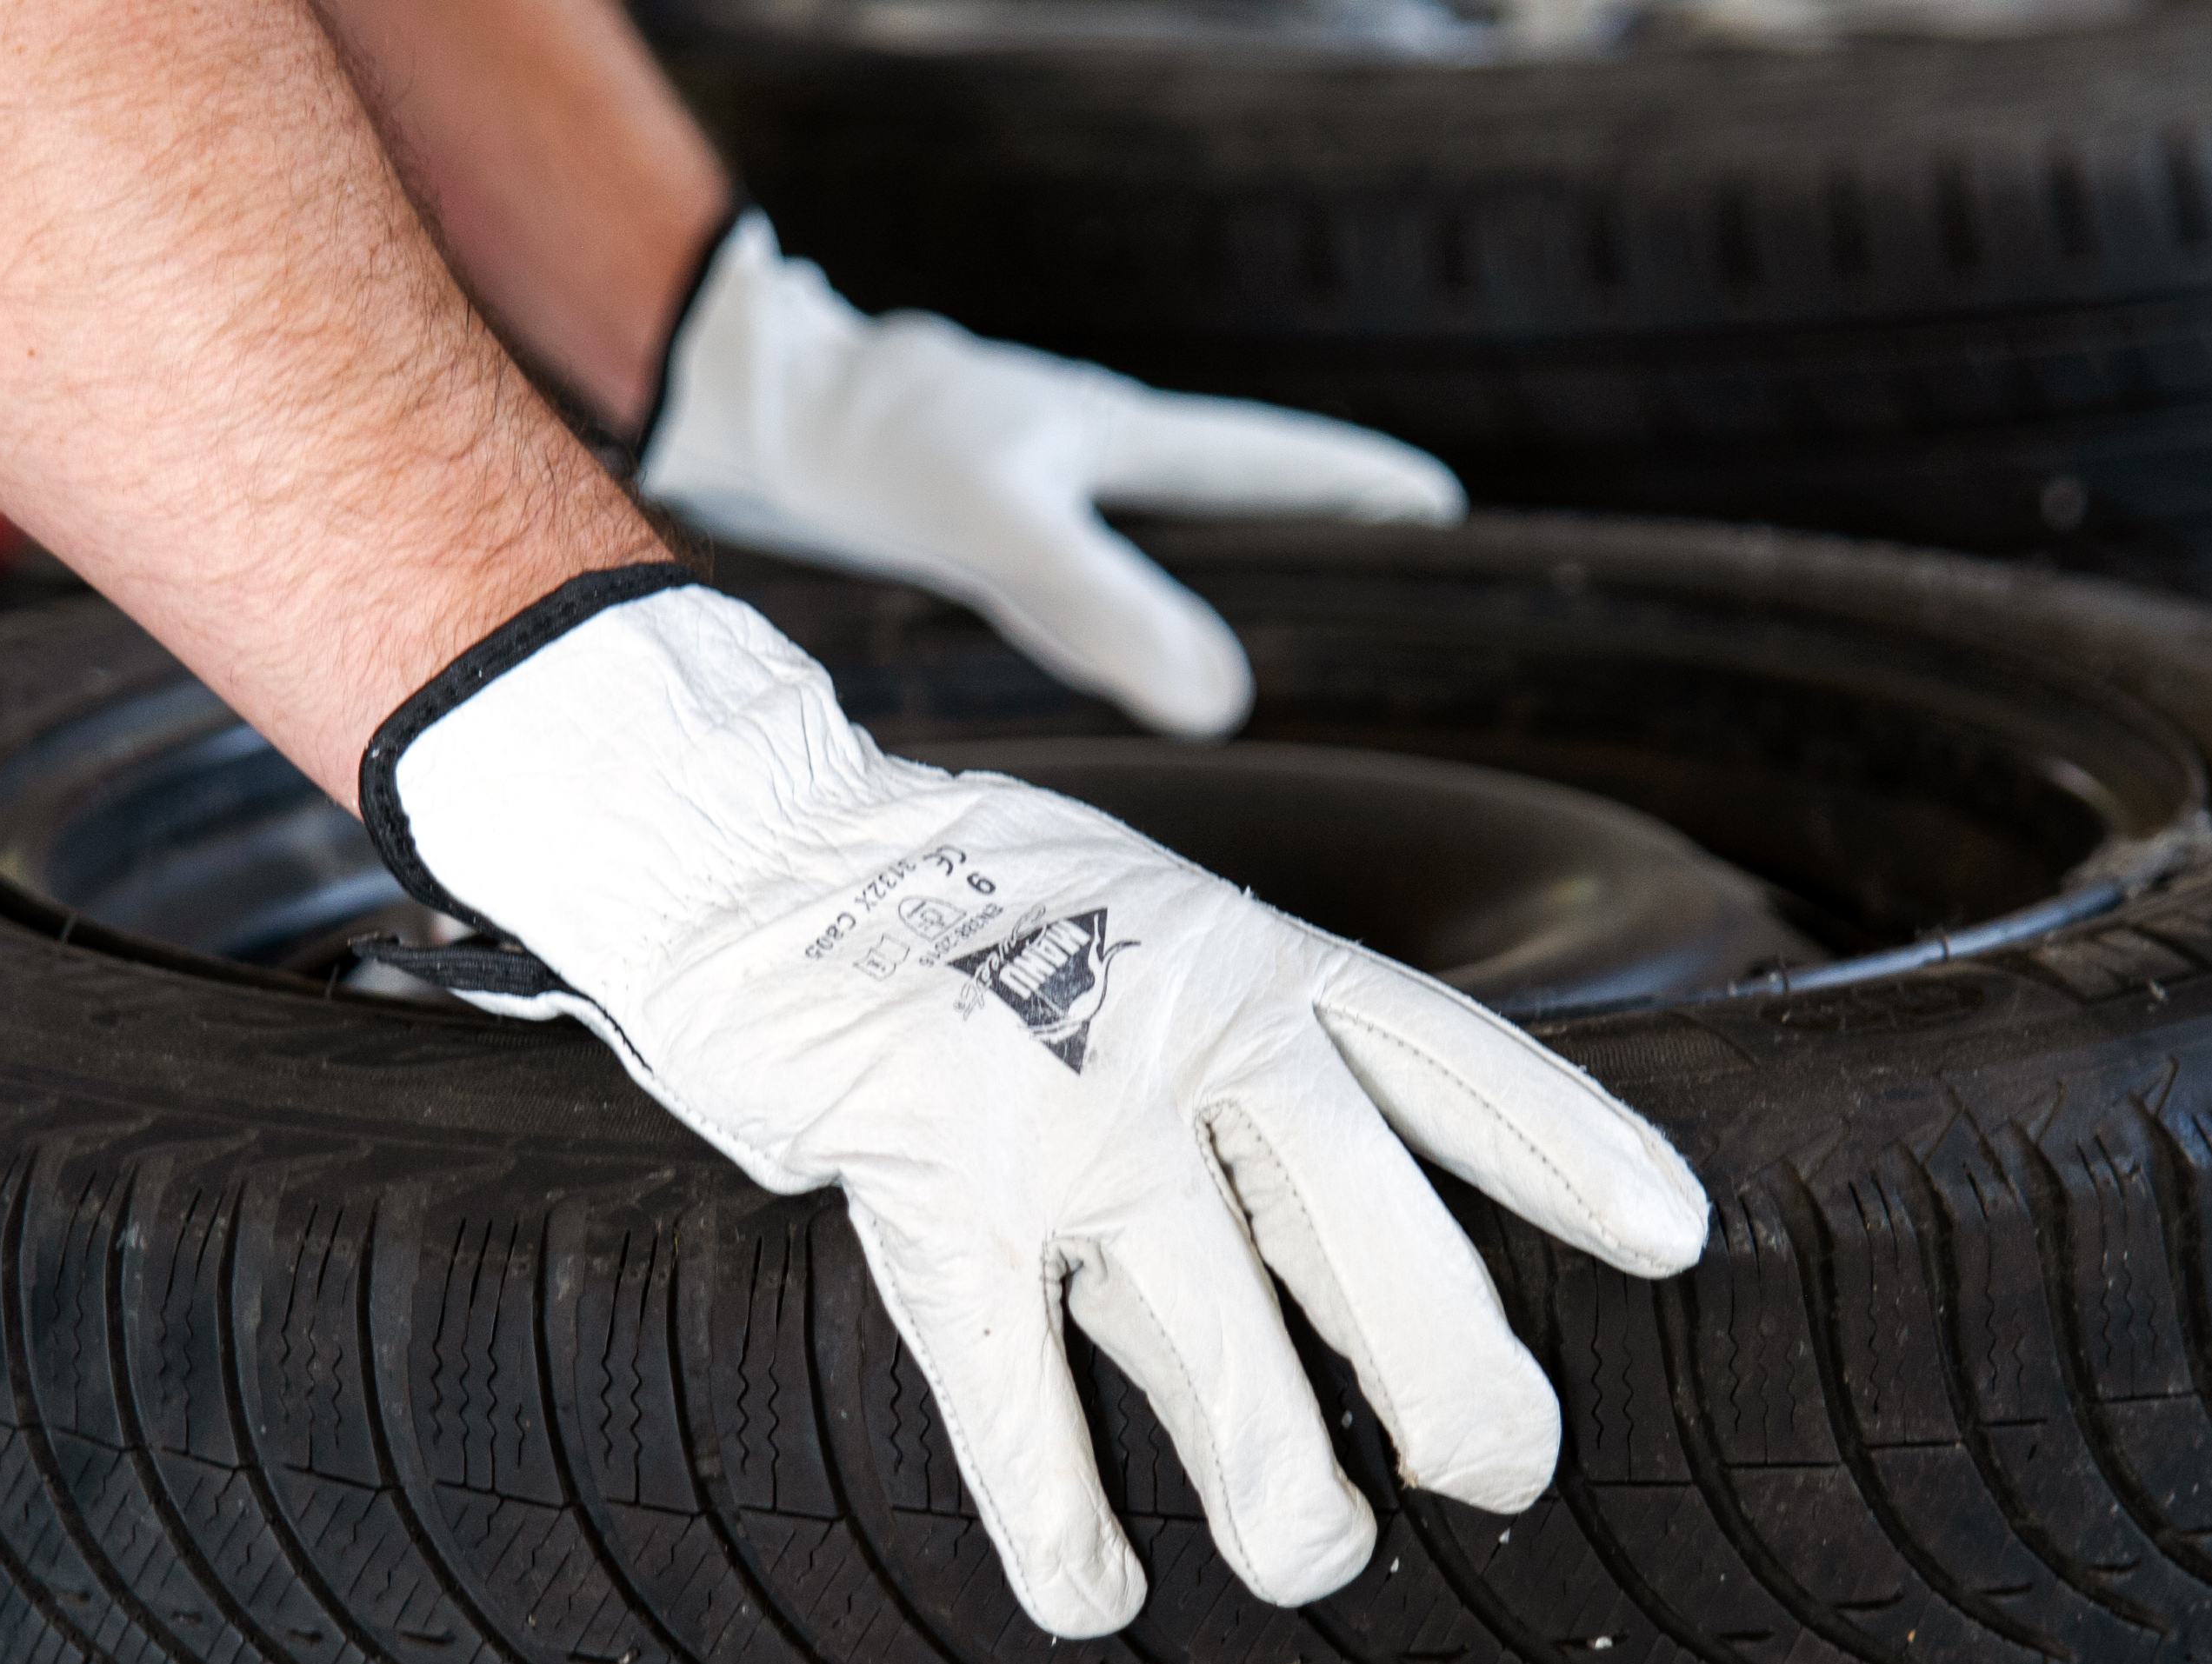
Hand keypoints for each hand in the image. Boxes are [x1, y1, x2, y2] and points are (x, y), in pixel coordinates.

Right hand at [365, 571, 1708, 1637]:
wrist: (747, 843)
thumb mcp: (1148, 944)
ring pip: (1218, 1336)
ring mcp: (1065, 1108)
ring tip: (1315, 1561)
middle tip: (1503, 1472)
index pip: (1451, 1061)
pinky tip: (1097, 1596)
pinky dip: (1059, 1513)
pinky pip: (1016, 1389)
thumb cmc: (962, 923)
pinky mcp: (932, 1180)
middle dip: (1455, 1372)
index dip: (1569, 1153)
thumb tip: (1345, 1289)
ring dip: (1279, 1485)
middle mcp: (1191, 1023)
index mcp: (1256, 957)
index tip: (1676, 1241)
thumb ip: (1243, 1090)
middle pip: (1369, 1226)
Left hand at [639, 213, 1463, 737]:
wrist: (763, 415)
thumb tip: (1222, 700)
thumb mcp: (1005, 532)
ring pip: (1163, 549)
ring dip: (1224, 589)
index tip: (1448, 516)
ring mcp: (1045, 494)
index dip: (1358, 493)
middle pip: (1234, 506)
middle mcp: (1097, 461)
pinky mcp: (988, 530)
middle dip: (1314, 546)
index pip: (1271, 464)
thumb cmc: (882, 449)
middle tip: (1398, 599)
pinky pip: (1091, 585)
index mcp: (1125, 440)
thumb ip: (1108, 611)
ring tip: (1295, 651)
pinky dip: (1130, 624)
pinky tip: (1130, 670)